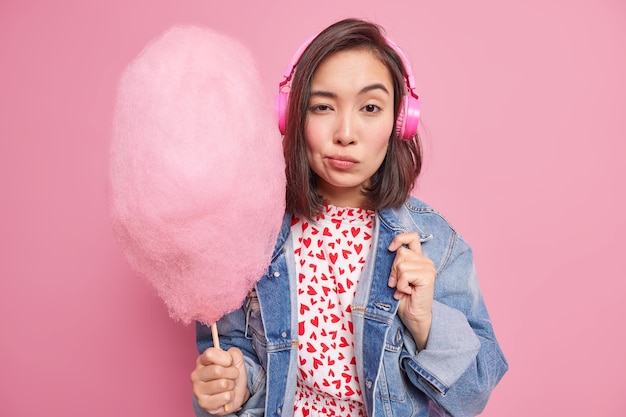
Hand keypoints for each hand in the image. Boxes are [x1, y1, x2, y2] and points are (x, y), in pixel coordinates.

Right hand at [191, 347, 249, 414]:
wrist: (235, 393)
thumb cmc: (232, 375)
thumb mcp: (236, 360)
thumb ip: (234, 353)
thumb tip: (228, 357)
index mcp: (202, 361)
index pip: (210, 354)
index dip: (225, 358)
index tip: (230, 362)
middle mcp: (196, 375)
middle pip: (217, 370)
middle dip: (232, 373)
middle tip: (233, 375)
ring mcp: (198, 390)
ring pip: (223, 384)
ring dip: (231, 385)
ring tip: (229, 386)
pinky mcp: (204, 403)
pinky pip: (225, 397)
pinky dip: (230, 396)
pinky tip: (226, 396)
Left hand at [387, 232, 435, 349]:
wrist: (413, 317)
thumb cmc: (403, 299)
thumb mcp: (396, 277)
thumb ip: (396, 263)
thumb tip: (387, 250)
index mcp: (418, 259)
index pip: (412, 237)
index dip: (399, 238)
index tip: (390, 249)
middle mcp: (425, 261)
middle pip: (400, 253)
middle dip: (393, 269)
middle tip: (395, 284)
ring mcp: (428, 268)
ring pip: (401, 264)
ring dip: (397, 280)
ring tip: (402, 290)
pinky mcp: (428, 276)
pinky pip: (405, 274)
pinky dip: (401, 286)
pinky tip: (407, 293)